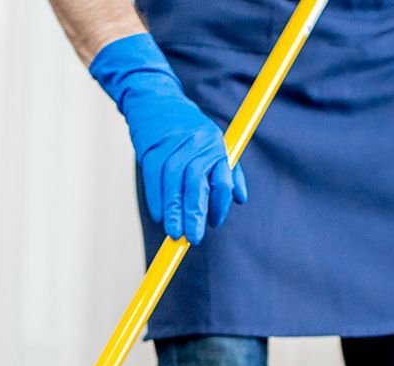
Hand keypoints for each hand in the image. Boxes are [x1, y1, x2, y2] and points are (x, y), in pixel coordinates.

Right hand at [89, 34, 247, 244]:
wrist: (156, 99)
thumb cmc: (188, 128)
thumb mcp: (214, 143)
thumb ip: (229, 171)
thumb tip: (241, 199)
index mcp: (216, 146)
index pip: (222, 180)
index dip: (219, 205)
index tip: (212, 224)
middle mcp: (198, 144)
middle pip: (197, 182)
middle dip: (195, 212)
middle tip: (193, 238)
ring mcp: (173, 144)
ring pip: (174, 182)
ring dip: (174, 210)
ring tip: (174, 233)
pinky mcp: (153, 146)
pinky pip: (154, 177)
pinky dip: (157, 199)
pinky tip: (160, 216)